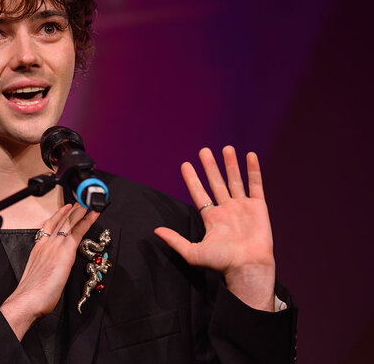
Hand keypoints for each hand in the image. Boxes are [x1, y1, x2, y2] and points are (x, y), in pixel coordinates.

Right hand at [0, 203, 98, 339]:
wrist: (28, 299)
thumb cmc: (31, 293)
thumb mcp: (36, 275)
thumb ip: (43, 267)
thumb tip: (49, 270)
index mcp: (38, 248)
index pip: (49, 226)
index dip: (58, 216)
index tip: (64, 209)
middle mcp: (46, 244)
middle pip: (60, 221)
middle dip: (71, 210)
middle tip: (79, 201)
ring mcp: (56, 246)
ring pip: (70, 223)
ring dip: (80, 211)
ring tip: (87, 202)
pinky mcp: (66, 252)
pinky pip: (79, 231)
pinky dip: (87, 220)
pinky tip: (93, 214)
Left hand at [154, 146, 276, 310]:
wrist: (247, 267)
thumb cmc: (222, 263)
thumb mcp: (192, 252)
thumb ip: (175, 240)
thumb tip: (156, 231)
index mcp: (211, 218)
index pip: (199, 193)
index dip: (192, 179)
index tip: (185, 165)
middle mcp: (226, 210)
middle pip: (216, 183)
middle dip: (210, 166)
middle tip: (203, 150)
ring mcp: (242, 207)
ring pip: (235, 180)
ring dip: (230, 164)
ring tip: (226, 148)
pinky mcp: (258, 207)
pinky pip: (255, 185)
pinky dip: (253, 170)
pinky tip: (249, 156)